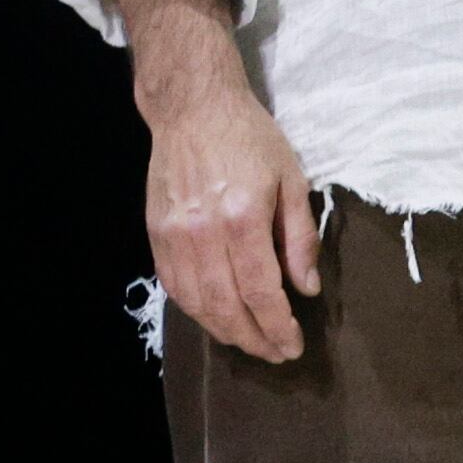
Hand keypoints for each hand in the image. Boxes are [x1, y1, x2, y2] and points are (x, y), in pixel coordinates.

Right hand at [118, 0, 318, 363]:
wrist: (193, 108)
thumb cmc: (250, 139)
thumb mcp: (291, 180)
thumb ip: (300, 238)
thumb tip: (307, 289)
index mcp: (242, 218)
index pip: (261, 291)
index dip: (278, 326)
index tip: (294, 345)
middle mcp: (203, 233)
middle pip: (227, 306)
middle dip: (254, 338)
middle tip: (276, 354)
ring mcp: (174, 236)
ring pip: (197, 304)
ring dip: (225, 332)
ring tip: (250, 343)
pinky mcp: (155, 234)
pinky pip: (174, 287)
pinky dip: (196, 311)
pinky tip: (216, 319)